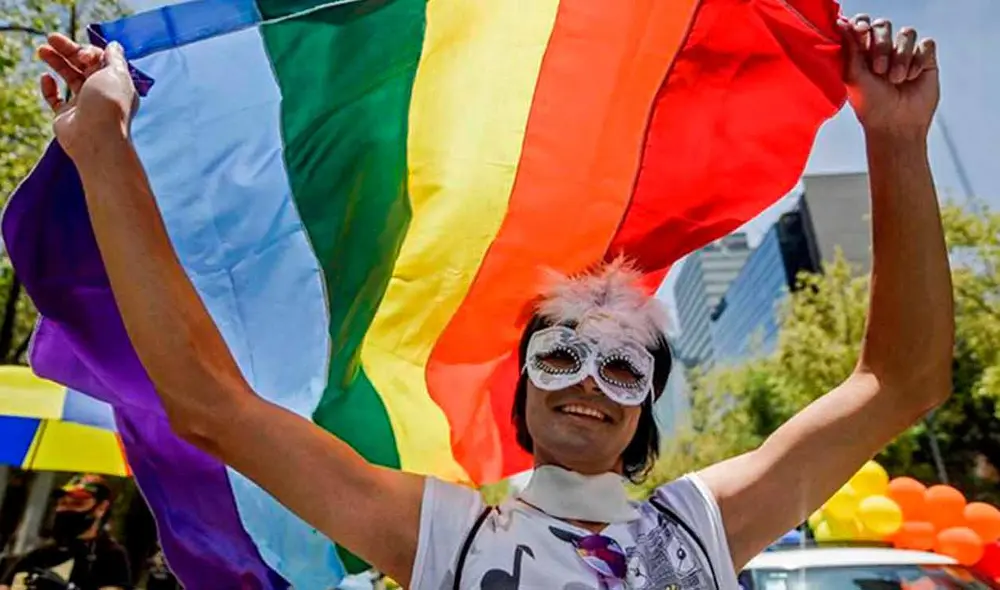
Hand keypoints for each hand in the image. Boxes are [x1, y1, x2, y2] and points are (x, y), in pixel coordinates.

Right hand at [37, 33, 136, 160]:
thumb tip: (115, 46)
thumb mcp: (117, 74)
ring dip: (56, 62)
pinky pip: (55, 98)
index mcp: (115, 82)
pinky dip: (49, 87)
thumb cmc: (109, 104)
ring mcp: (83, 103)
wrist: (96, 138)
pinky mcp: (67, 115)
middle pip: (82, 65)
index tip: (83, 55)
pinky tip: (46, 78)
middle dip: (67, 50)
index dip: (89, 51)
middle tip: (51, 38)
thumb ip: (115, 59)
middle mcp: (100, 92)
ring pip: (68, 77)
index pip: (99, 59)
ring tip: (42, 50)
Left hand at [838, 15, 939, 138]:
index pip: (863, 25)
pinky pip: (925, 44)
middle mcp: (884, 50)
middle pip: (884, 25)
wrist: (895, 125)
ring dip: (900, 56)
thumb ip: (850, 49)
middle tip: (879, 69)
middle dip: (881, 45)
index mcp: (862, 53)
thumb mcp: (854, 76)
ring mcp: (905, 54)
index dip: (862, 24)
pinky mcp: (925, 60)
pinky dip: (918, 60)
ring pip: (907, 33)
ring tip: (896, 79)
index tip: (861, 31)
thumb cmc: (871, 105)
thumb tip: (840, 23)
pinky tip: (912, 77)